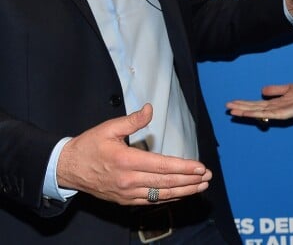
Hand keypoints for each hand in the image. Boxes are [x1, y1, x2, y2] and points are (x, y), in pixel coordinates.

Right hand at [57, 104, 211, 205]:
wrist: (68, 168)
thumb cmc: (89, 145)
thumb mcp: (109, 127)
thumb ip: (133, 120)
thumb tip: (150, 109)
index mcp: (126, 161)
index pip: (162, 166)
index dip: (183, 167)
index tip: (200, 167)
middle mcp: (128, 180)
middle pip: (165, 182)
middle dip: (189, 180)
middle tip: (207, 176)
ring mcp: (126, 193)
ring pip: (160, 194)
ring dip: (183, 191)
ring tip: (201, 186)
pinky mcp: (124, 200)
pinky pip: (150, 200)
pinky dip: (168, 198)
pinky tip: (181, 194)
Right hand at [227, 83, 292, 120]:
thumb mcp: (287, 88)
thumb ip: (275, 90)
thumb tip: (261, 90)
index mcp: (275, 103)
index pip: (256, 104)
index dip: (244, 104)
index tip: (232, 102)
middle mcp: (274, 109)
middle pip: (254, 109)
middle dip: (240, 108)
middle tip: (227, 107)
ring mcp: (277, 113)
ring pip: (257, 113)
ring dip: (244, 112)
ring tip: (232, 111)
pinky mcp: (282, 115)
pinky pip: (267, 114)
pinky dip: (256, 114)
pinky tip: (247, 113)